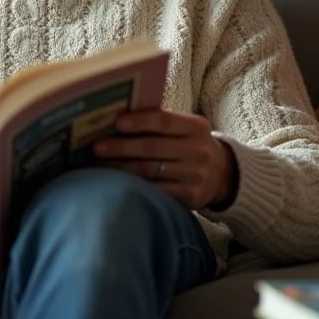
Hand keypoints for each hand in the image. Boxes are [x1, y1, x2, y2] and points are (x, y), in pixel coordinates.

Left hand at [93, 110, 236, 209]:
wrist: (221, 174)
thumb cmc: (188, 144)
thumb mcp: (185, 128)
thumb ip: (159, 122)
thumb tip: (115, 120)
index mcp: (196, 127)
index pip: (164, 121)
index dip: (139, 122)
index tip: (116, 123)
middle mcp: (199, 151)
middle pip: (152, 148)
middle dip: (121, 147)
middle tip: (97, 146)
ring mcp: (195, 176)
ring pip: (149, 172)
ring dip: (120, 168)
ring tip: (98, 165)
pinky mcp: (189, 197)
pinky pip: (155, 191)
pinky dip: (132, 186)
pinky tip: (115, 182)